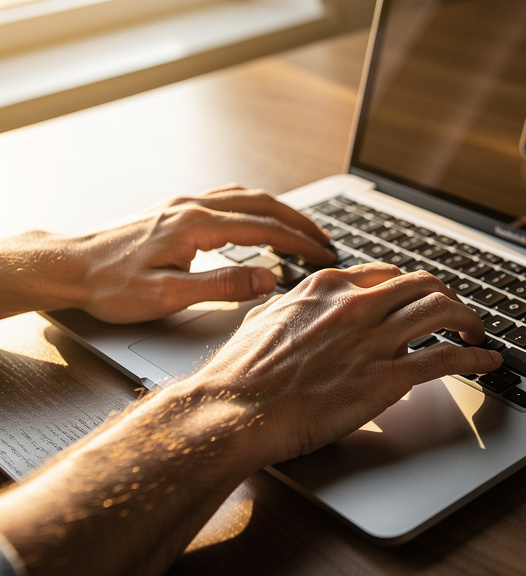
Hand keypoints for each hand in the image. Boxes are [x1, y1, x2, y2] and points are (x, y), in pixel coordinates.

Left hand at [70, 184, 336, 322]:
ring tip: (301, 229)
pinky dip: (256, 206)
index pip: (265, 230)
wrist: (67, 266)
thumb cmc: (109, 285)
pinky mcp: (175, 209)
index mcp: (197, 227)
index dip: (301, 243)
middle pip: (263, 205)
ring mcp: (184, 204)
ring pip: (247, 197)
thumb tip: (267, 278)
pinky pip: (228, 197)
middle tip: (326, 241)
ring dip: (280, 211)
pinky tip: (258, 218)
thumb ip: (222, 286)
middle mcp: (193, 207)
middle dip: (300, 222)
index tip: (325, 255)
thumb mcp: (168, 296)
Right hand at [190, 263, 502, 465]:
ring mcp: (371, 339)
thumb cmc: (240, 375)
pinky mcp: (384, 377)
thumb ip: (297, 309)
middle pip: (424, 284)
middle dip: (449, 297)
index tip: (421, 301)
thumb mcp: (267, 321)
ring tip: (478, 334)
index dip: (412, 289)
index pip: (388, 274)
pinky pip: (445, 358)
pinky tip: (486, 362)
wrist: (232, 410)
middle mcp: (355, 304)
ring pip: (442, 310)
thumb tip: (309, 312)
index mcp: (326, 287)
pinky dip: (474, 358)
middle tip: (458, 316)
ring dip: (470, 320)